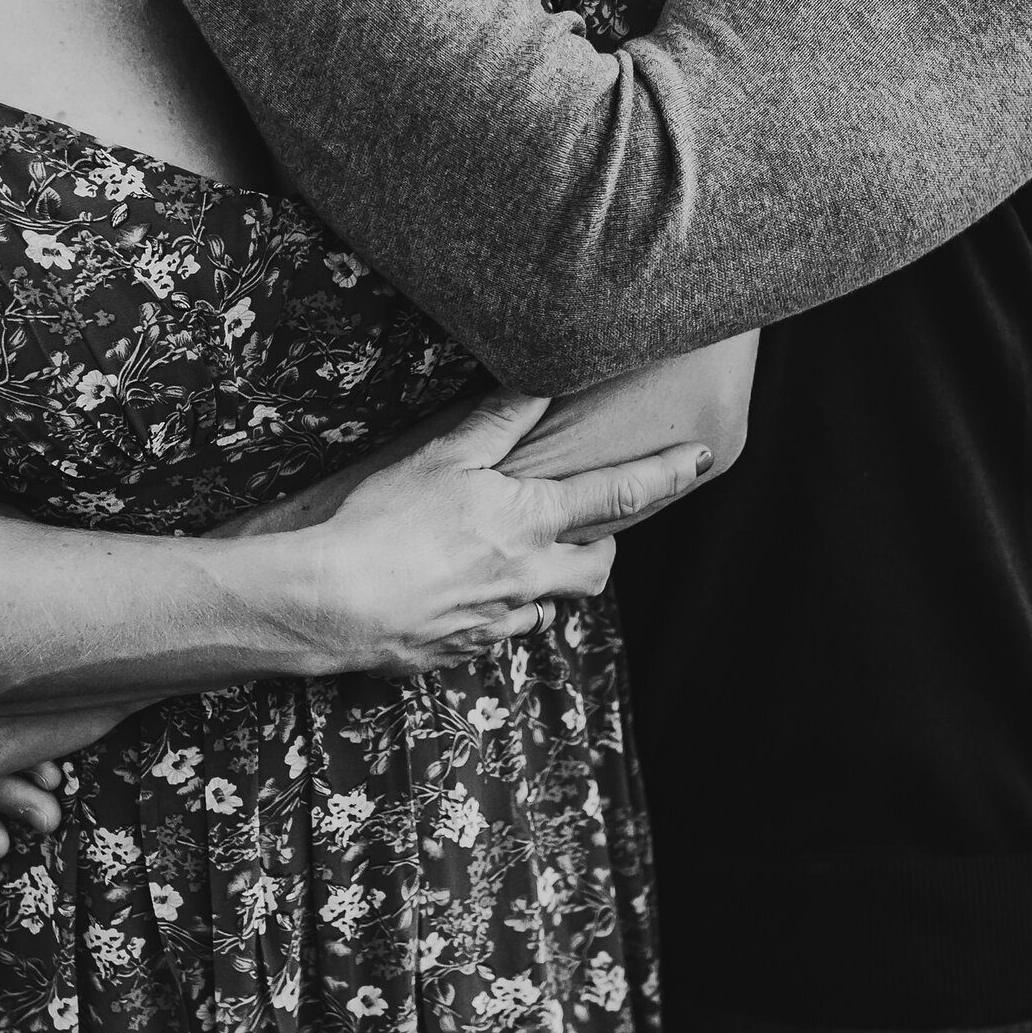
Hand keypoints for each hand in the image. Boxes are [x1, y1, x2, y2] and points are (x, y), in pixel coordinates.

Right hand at [306, 392, 711, 673]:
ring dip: (549, 583)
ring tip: (522, 561)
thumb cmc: (384, 521)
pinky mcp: (460, 651)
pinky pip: (500, 634)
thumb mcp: (441, 455)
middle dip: (606, 550)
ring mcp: (496, 620)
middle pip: (596, 570)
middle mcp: (527, 575)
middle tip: (594, 529)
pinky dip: (499, 614)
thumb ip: (498, 421)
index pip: (619, 495)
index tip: (699, 460)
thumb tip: (542, 381)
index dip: (665, 475)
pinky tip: (469, 597)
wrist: (333, 604)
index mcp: (529, 521)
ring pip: (547, 606)